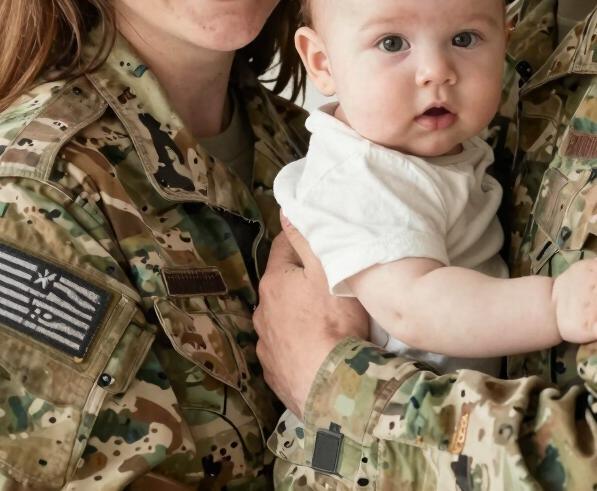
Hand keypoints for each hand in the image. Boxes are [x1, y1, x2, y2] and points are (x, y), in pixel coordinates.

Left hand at [253, 214, 368, 415]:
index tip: (320, 242)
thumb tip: (286, 209)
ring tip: (323, 318)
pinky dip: (296, 343)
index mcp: (274, 282)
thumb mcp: (326, 269)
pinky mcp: (274, 371)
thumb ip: (305, 237)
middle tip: (327, 282)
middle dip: (299, 280)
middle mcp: (262, 310)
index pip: (283, 246)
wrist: (332, 386)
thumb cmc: (334, 322)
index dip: (302, 240)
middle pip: (281, 283)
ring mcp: (266, 343)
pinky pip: (285, 347)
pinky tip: (315, 347)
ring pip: (281, 316)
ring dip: (296, 312)